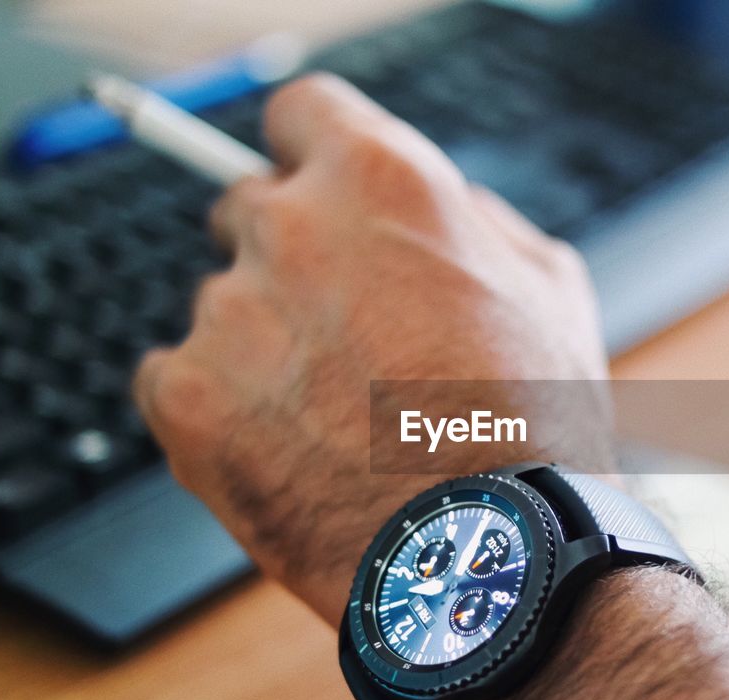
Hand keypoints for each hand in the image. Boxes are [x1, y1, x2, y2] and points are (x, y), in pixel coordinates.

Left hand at [132, 74, 611, 623]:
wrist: (487, 556)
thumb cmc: (530, 428)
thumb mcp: (550, 290)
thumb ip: (478, 222)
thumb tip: (439, 211)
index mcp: (382, 180)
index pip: (301, 114)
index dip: (316, 157)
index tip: (319, 194)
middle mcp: (291, 227)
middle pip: (248, 209)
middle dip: (290, 260)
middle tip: (344, 337)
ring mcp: (229, 314)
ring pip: (220, 307)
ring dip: (262, 347)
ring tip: (335, 422)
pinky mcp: (186, 399)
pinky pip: (177, 380)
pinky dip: (220, 411)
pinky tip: (291, 451)